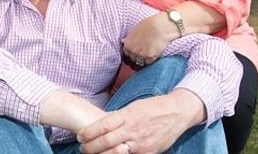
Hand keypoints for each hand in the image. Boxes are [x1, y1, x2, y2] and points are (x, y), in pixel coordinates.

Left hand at [77, 90, 202, 153]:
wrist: (178, 112)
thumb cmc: (154, 107)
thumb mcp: (134, 107)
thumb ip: (119, 117)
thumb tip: (102, 124)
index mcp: (128, 115)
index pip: (103, 125)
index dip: (88, 132)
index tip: (80, 136)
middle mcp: (133, 129)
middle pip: (106, 141)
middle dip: (90, 147)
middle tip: (82, 148)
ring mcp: (141, 143)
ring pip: (115, 153)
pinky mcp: (148, 153)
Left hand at [122, 17, 169, 65]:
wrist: (159, 26)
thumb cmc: (147, 25)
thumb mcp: (134, 30)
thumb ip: (128, 38)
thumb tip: (122, 41)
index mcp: (127, 45)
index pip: (127, 53)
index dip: (132, 51)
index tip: (137, 48)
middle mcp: (133, 51)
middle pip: (133, 58)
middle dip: (137, 55)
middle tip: (144, 50)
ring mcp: (142, 55)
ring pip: (141, 62)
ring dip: (143, 59)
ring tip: (148, 52)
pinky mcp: (151, 58)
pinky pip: (149, 62)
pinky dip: (150, 59)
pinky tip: (153, 53)